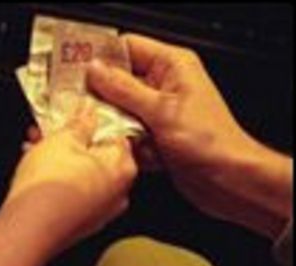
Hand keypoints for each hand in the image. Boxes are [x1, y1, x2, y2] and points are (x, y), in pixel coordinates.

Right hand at [5, 100, 136, 253]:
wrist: (28, 228)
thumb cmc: (49, 187)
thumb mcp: (62, 138)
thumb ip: (79, 123)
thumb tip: (86, 115)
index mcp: (123, 167)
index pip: (115, 133)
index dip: (91, 120)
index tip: (74, 114)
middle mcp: (118, 193)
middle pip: (98, 156)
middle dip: (71, 141)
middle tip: (49, 131)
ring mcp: (100, 213)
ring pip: (83, 176)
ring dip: (61, 161)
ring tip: (35, 150)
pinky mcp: (80, 225)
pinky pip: (73, 195)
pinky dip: (59, 182)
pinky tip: (36, 173)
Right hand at [88, 34, 292, 238]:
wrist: (227, 178)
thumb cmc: (210, 141)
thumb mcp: (160, 110)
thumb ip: (123, 89)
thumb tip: (96, 71)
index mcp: (172, 66)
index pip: (127, 48)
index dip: (101, 58)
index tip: (77, 72)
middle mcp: (164, 86)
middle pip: (118, 82)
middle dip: (102, 98)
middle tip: (84, 108)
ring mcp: (158, 112)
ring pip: (119, 112)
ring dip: (113, 125)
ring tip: (112, 134)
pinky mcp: (154, 136)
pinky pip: (126, 135)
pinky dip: (124, 144)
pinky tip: (131, 151)